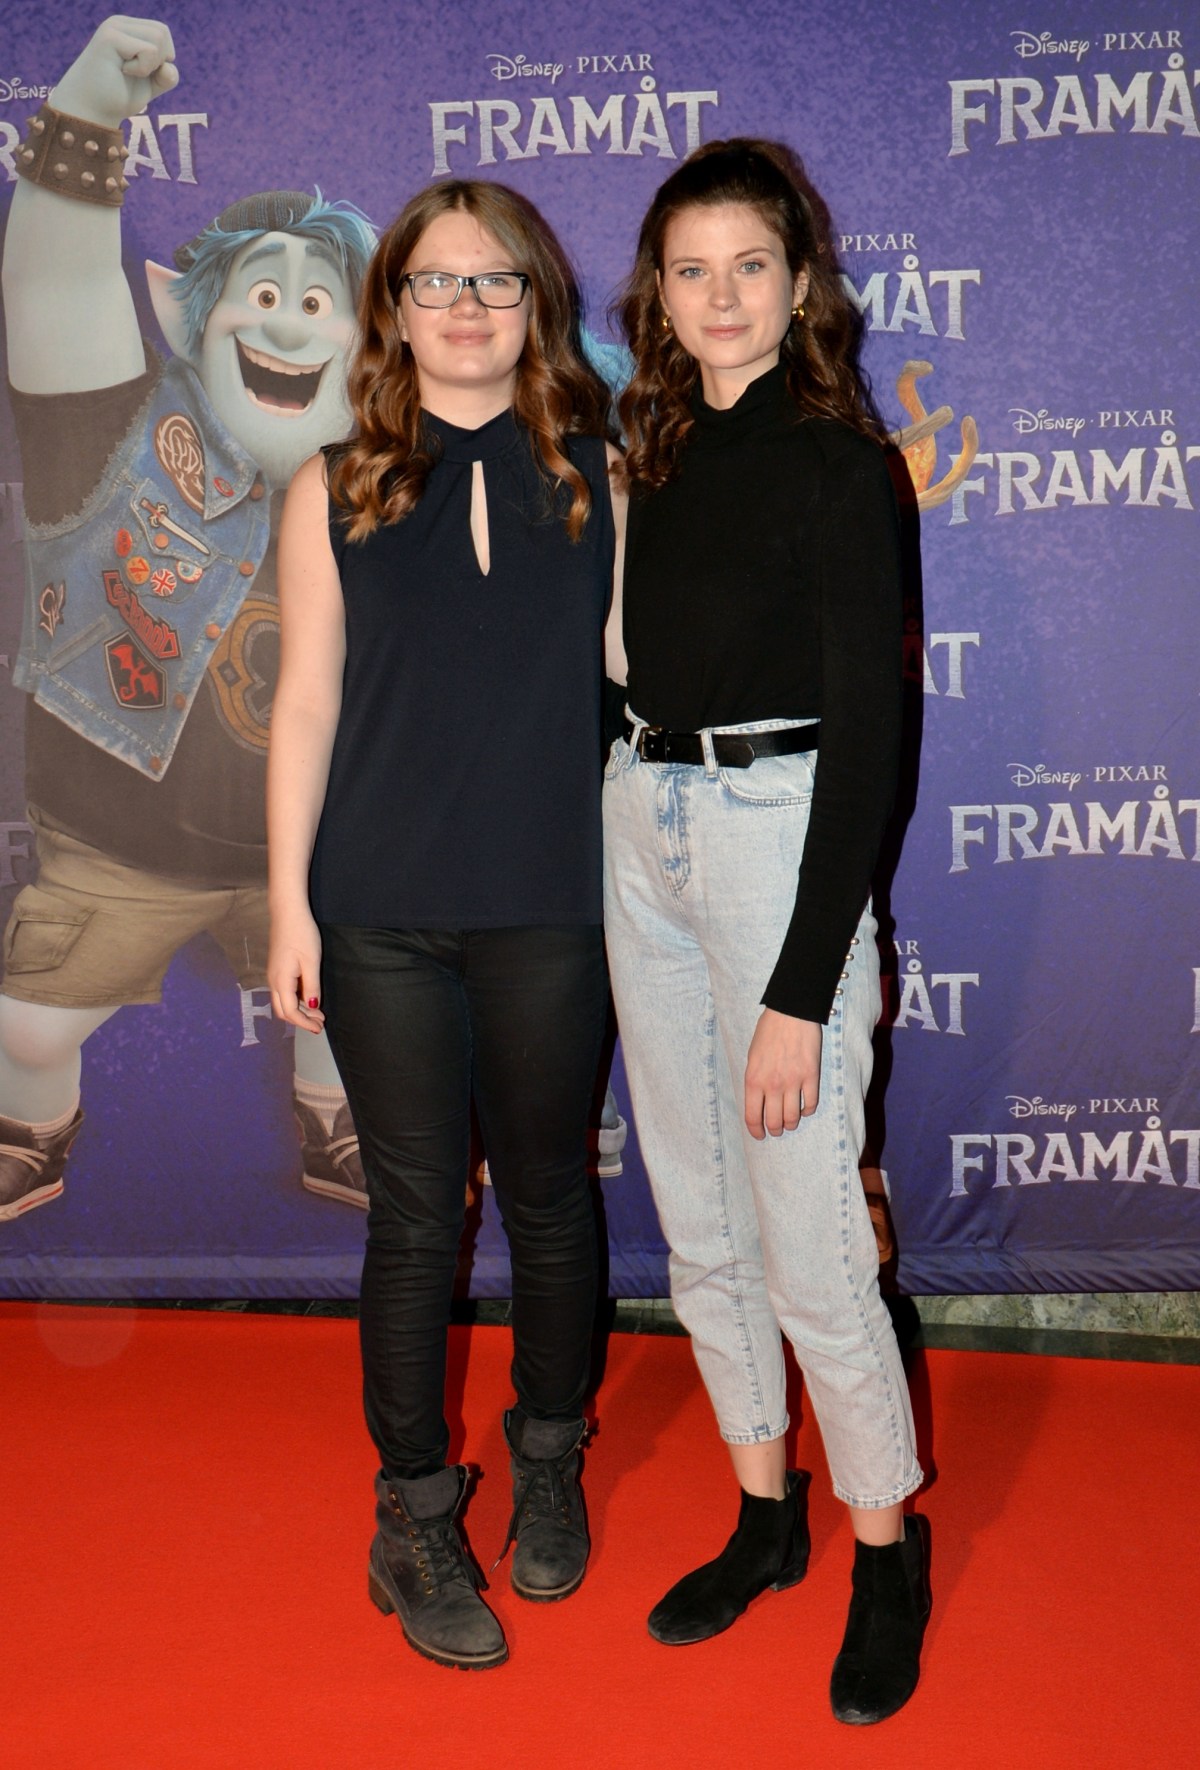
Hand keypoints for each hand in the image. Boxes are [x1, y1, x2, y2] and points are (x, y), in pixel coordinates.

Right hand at [52, 16, 178, 127]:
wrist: (92, 111)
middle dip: (158, 60)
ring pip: (158, 38)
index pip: (162, 31)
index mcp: (128, 29)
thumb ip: (167, 76)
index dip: (163, 57)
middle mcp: (120, 23)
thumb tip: (168, 66)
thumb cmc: (118, 97)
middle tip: (135, 73)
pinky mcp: (110, 37)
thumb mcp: (150, 85)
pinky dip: (143, 69)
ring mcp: (113, 28)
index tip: (142, 72)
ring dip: (150, 65)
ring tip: (128, 72)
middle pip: (162, 32)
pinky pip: (148, 51)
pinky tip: (123, 72)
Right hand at [268, 906, 325, 1033]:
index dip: (304, 1023)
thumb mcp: (312, 962)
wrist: (287, 912)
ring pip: (282, 1002)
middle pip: (282, 1011)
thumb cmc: (302, 934)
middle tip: (320, 1022)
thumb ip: (311, 986)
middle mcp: (273, 981)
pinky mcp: (276, 968)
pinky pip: (283, 992)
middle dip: (300, 1020)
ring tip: (317, 1012)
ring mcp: (273, 974)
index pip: (290, 1012)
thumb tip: (313, 1006)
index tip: (319, 1028)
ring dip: (298, 1010)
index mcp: (281, 981)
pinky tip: (308, 997)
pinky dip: (295, 1000)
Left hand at [744, 1008, 821, 1139]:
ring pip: (793, 1117)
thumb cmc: (768, 1032)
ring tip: (790, 1121)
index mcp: (753, 1080)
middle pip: (774, 1121)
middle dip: (774, 1130)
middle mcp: (772, 1085)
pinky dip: (808, 1110)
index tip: (759, 1135)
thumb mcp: (752, 1057)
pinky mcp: (811, 1076)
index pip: (752, 1117)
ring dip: (791, 1123)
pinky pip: (811, 1104)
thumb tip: (758, 1101)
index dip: (755, 1131)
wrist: (790, 1013)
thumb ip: (755, 1080)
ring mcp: (793, 1082)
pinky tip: (805, 1108)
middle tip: (776, 1129)